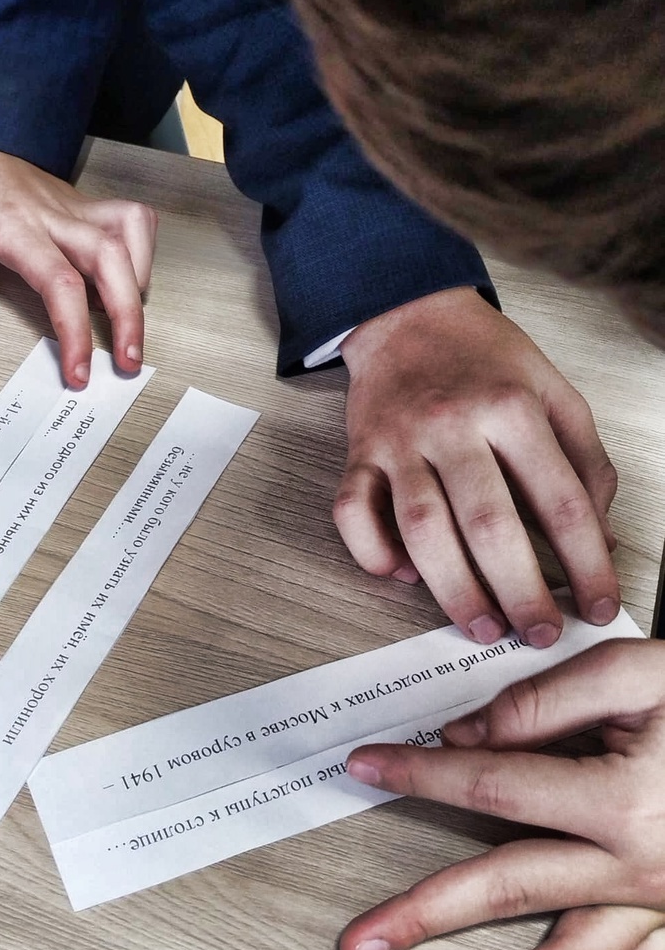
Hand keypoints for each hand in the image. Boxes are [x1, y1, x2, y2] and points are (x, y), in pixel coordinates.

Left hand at [0, 141, 157, 385]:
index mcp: (15, 226)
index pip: (59, 282)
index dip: (75, 332)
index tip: (78, 371)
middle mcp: (55, 215)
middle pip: (111, 261)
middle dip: (128, 318)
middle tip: (128, 363)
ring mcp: (77, 208)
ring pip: (130, 237)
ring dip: (138, 287)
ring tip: (128, 328)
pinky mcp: (90, 206)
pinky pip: (134, 222)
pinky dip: (142, 255)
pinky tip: (127, 282)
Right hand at [336, 286, 618, 646]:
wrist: (408, 315)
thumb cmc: (485, 359)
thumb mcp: (554, 392)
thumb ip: (585, 462)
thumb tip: (597, 541)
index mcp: (512, 407)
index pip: (561, 501)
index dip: (586, 563)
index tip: (597, 606)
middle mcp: (452, 424)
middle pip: (488, 523)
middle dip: (519, 590)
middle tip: (538, 634)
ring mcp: (398, 441)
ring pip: (421, 528)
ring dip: (452, 588)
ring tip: (481, 627)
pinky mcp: (358, 453)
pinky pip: (352, 512)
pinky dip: (372, 552)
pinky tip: (399, 576)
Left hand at [342, 638, 664, 949]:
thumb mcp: (639, 675)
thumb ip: (546, 703)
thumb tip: (469, 736)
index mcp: (619, 800)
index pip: (489, 788)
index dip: (419, 775)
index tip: (365, 768)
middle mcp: (635, 863)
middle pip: (508, 890)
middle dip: (427, 917)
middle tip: (361, 944)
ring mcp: (661, 899)